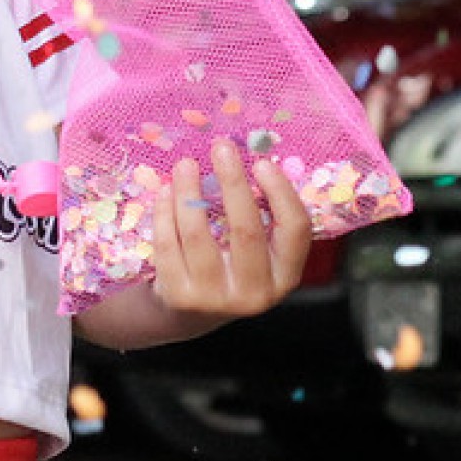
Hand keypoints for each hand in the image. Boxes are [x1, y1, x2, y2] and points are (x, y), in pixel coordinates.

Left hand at [148, 140, 312, 319]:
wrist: (192, 313)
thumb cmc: (232, 265)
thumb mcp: (259, 252)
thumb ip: (262, 216)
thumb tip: (247, 157)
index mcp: (285, 276)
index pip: (295, 230)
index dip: (281, 193)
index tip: (262, 162)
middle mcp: (255, 294)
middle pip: (246, 229)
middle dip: (233, 182)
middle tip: (222, 147)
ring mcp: (215, 299)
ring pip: (199, 235)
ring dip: (189, 192)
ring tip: (185, 165)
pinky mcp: (180, 297)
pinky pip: (169, 245)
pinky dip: (165, 213)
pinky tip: (166, 191)